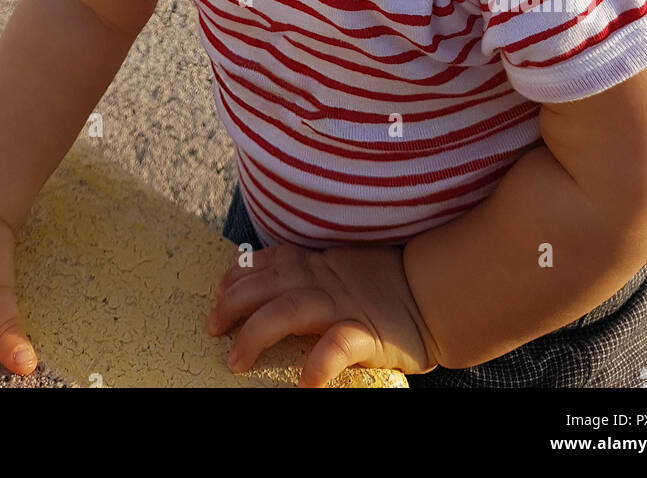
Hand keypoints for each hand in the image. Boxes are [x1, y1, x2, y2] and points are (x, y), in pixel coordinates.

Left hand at [205, 241, 440, 387]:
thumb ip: (312, 271)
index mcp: (318, 264)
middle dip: (233, 304)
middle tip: (211, 327)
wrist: (435, 295)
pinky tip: (304, 382)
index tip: (219, 289)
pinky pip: (337, 346)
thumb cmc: (387, 286)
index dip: (239, 274)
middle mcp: (324, 280)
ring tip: (235, 360)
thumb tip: (273, 285)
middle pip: (266, 285)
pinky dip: (318, 362)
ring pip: (288, 311)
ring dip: (256, 334)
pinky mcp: (366, 333)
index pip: (268, 262)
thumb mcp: (342, 268)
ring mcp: (343, 305)